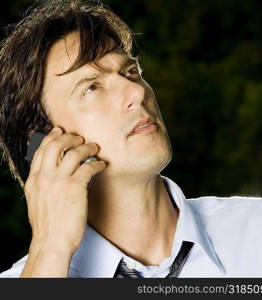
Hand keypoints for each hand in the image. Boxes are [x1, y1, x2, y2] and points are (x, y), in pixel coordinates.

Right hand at [24, 127, 105, 254]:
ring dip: (87, 147)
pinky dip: (97, 163)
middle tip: (80, 138)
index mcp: (34, 180)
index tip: (59, 131)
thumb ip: (42, 183)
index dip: (51, 137)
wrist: (51, 242)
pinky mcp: (75, 187)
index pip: (41, 150)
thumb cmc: (48, 225)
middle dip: (69, 137)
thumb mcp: (36, 200)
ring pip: (74, 153)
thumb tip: (50, 172)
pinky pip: (89, 166)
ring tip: (95, 148)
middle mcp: (45, 177)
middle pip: (56, 145)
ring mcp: (60, 181)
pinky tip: (101, 165)